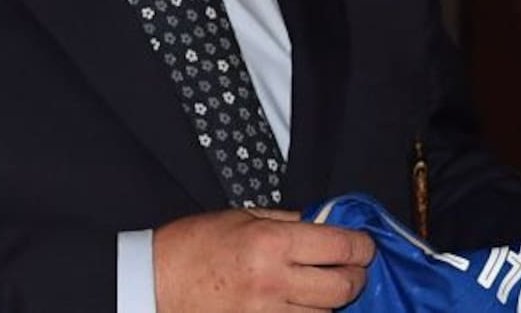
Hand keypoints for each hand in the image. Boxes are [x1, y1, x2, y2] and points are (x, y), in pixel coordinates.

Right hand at [153, 207, 374, 312]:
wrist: (156, 281)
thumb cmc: (193, 244)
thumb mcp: (241, 216)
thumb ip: (286, 220)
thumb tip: (322, 224)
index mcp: (271, 242)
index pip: (340, 246)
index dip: (361, 245)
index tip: (363, 244)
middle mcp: (275, 281)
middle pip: (343, 286)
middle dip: (356, 275)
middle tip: (352, 266)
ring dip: (332, 299)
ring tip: (324, 285)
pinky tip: (304, 304)